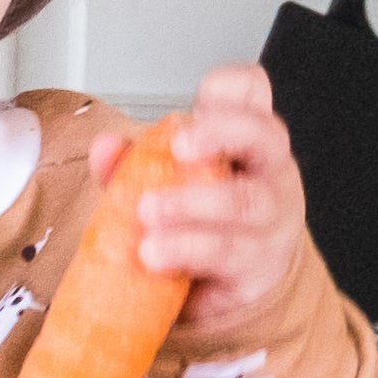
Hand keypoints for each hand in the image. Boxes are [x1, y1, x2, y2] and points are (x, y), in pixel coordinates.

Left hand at [96, 59, 307, 343]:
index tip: (200, 100)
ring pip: (243, 202)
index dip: (230, 87)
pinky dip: (186, 250)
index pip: (252, 91)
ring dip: (190, 203)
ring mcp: (273, 219)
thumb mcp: (167, 185)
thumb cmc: (203, 222)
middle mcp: (271, 171)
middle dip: (218, 134)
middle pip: (263, 136)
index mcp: (247, 139)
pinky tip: (154, 254)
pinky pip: (227, 254)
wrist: (233, 289)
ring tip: (146, 213)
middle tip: (176, 146)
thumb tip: (104, 147)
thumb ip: (135, 163)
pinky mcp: (260, 265)